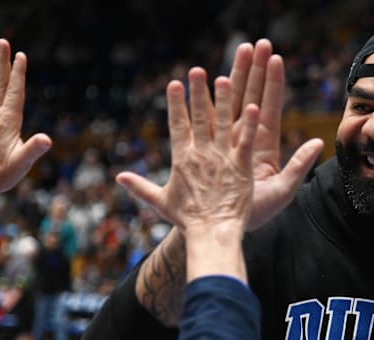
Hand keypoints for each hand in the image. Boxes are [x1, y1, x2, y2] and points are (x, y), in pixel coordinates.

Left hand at [0, 39, 51, 207]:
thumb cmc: (0, 175)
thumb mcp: (21, 165)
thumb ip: (33, 150)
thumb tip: (47, 139)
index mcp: (7, 122)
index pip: (14, 92)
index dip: (18, 74)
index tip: (21, 55)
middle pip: (0, 84)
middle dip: (2, 62)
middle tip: (3, 42)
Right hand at [116, 69, 258, 231]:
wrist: (211, 234)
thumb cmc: (188, 221)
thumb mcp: (160, 202)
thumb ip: (140, 187)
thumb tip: (118, 177)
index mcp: (182, 160)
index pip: (177, 125)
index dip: (176, 104)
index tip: (174, 83)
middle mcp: (201, 155)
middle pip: (199, 118)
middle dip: (197, 93)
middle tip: (196, 71)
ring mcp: (222, 159)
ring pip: (223, 124)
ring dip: (224, 100)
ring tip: (225, 78)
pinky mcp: (241, 167)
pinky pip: (245, 142)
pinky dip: (250, 125)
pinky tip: (254, 106)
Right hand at [228, 39, 323, 229]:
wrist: (222, 228)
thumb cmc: (254, 213)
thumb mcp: (283, 190)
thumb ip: (299, 166)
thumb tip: (318, 143)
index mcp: (264, 146)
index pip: (269, 107)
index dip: (272, 83)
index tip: (275, 59)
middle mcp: (245, 139)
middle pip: (250, 98)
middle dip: (252, 71)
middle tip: (254, 44)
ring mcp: (226, 142)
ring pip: (230, 104)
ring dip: (232, 79)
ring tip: (232, 54)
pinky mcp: (211, 150)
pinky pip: (212, 123)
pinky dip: (212, 103)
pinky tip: (214, 82)